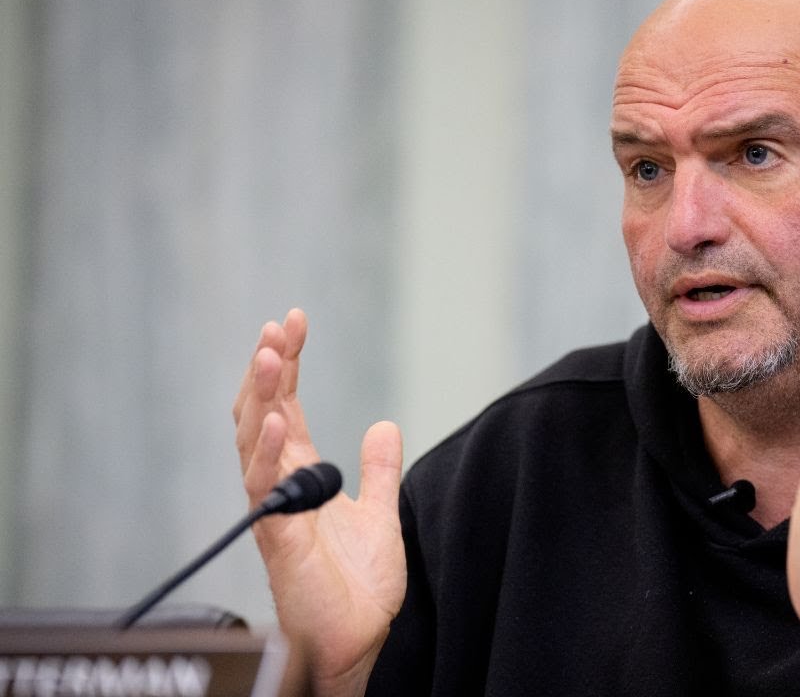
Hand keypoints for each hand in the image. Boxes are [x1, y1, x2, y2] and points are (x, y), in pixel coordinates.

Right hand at [233, 309, 405, 695]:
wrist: (364, 641)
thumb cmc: (360, 587)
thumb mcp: (379, 513)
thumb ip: (378, 470)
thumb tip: (383, 425)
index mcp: (301, 476)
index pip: (287, 406)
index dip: (289, 364)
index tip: (295, 321)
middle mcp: (281, 487)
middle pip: (263, 414)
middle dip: (269, 368)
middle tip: (279, 327)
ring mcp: (274, 510)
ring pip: (254, 442)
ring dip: (262, 397)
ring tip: (271, 354)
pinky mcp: (278, 540)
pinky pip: (264, 491)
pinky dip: (268, 453)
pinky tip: (276, 420)